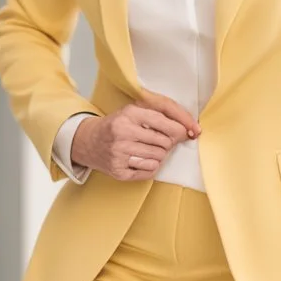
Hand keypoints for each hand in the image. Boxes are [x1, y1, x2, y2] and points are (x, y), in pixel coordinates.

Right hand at [70, 88, 200, 181]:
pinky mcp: (118, 170)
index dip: (183, 127)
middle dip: (169, 142)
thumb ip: (164, 112)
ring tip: (146, 148)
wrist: (88, 141)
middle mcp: (122, 132)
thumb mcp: (136, 109)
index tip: (191, 131)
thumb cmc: (119, 124)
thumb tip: (192, 129)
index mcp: (128, 113)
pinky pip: (149, 171)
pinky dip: (150, 166)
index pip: (165, 121)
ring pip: (159, 157)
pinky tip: (139, 159)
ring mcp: (119, 153)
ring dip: (159, 154)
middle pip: (165, 142)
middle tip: (161, 140)